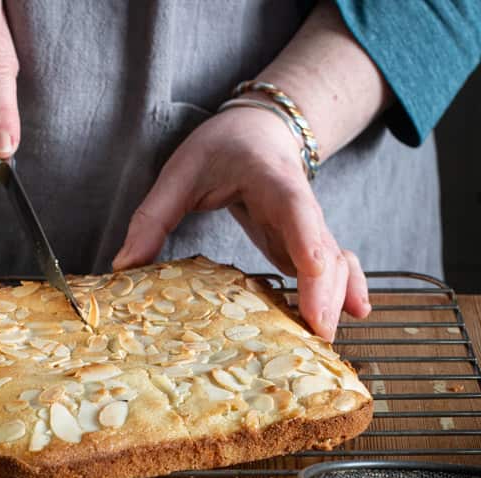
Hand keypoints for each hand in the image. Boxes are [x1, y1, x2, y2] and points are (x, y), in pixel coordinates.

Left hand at [112, 106, 370, 340]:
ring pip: (335, 263)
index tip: (312, 285)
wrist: (260, 131)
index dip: (309, 247)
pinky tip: (356, 314)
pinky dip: (345, 290)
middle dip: (323, 295)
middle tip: (314, 341)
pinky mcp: (305, 245)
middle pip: (324, 251)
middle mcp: (301, 207)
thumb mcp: (181, 171)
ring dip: (335, 300)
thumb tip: (124, 268)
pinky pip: (333, 267)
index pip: (298, 213)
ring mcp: (308, 229)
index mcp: (272, 181)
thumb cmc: (222, 147)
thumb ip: (153, 217)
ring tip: (325, 344)